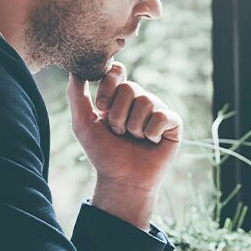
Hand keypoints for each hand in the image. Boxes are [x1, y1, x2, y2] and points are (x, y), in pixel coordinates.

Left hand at [66, 62, 181, 193]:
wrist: (122, 179)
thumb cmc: (103, 153)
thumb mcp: (83, 123)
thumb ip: (76, 95)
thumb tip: (76, 71)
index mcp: (120, 96)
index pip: (117, 71)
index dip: (109, 87)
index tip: (102, 107)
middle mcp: (140, 99)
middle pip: (130, 87)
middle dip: (118, 115)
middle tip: (119, 132)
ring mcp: (158, 110)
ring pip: (146, 102)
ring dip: (134, 127)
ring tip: (134, 139)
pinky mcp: (174, 123)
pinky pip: (162, 116)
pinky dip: (151, 133)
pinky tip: (151, 142)